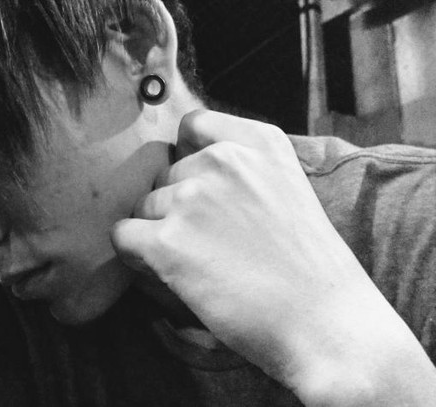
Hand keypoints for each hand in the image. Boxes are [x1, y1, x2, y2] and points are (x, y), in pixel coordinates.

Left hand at [112, 110, 435, 404]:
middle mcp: (222, 160)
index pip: (193, 124)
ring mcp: (192, 198)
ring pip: (145, 206)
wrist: (326, 325)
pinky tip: (172, 274)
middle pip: (166, 173)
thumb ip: (240, 164)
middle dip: (177, 204)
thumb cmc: (308, 265)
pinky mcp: (167, 240)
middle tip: (211, 243)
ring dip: (159, 232)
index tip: (202, 186)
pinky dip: (137, 257)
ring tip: (200, 264)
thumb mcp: (287, 186)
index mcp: (257, 141)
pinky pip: (124, 236)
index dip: (188, 156)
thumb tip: (177, 157)